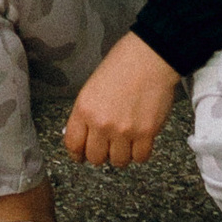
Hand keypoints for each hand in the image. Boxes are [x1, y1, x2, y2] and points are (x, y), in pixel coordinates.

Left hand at [62, 31, 182, 169]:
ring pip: (118, 162)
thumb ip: (87, 113)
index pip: (73, 144)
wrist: (148, 58)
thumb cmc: (121, 66)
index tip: (81, 155)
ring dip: (121, 155)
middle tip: (106, 145)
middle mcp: (101, 123)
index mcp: (84, 109)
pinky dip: (139, 153)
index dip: (77, 153)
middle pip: (95, 158)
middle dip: (100, 154)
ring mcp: (124, 131)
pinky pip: (140, 158)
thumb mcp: (92, 87)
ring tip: (125, 141)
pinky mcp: (146, 134)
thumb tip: (85, 135)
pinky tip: (139, 140)